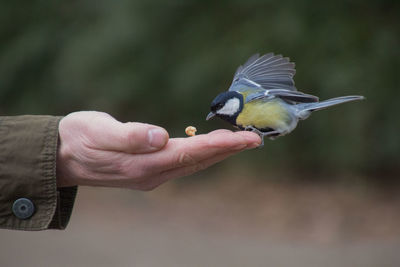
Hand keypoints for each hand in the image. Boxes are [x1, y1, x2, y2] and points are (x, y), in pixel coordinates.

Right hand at [56, 111, 260, 189]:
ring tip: (242, 142)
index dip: (221, 145)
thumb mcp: (98, 131)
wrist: (62, 157)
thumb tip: (161, 137)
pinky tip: (211, 147)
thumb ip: (130, 136)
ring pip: (194, 164)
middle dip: (229, 150)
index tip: (247, 138)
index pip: (190, 152)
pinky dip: (203, 154)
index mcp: (142, 163)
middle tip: (256, 139)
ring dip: (219, 154)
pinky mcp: (148, 171)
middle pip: (198, 161)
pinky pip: (183, 164)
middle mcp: (152, 174)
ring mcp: (151, 176)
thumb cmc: (78, 138)